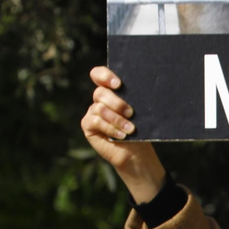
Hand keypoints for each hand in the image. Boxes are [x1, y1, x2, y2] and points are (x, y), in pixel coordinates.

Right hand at [81, 67, 165, 202]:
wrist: (137, 153)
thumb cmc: (141, 130)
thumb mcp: (140, 113)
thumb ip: (134, 100)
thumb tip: (139, 92)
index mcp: (111, 92)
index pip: (99, 75)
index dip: (104, 76)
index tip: (118, 84)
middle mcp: (100, 100)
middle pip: (100, 92)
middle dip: (117, 102)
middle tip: (131, 113)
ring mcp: (92, 112)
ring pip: (99, 108)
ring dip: (117, 119)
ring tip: (131, 129)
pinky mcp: (88, 125)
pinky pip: (95, 121)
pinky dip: (110, 128)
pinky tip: (122, 135)